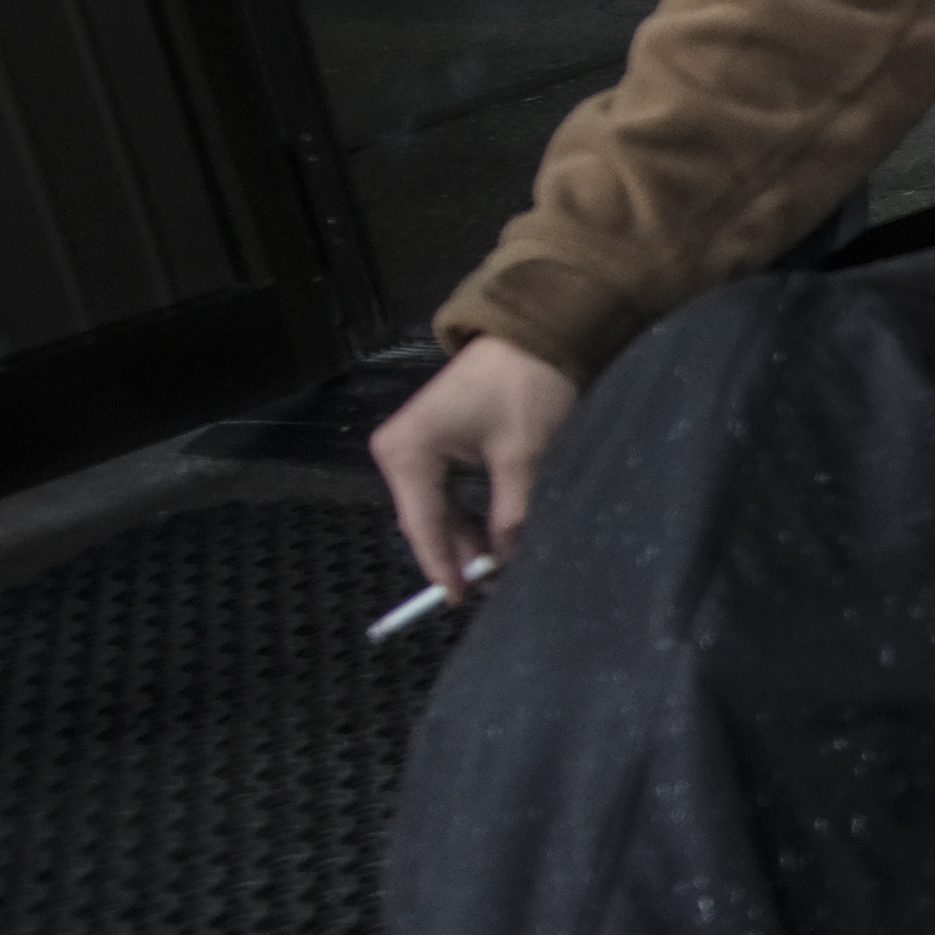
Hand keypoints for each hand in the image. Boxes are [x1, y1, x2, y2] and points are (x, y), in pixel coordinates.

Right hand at [370, 336, 580, 595]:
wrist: (535, 334)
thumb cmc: (525, 386)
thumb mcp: (523, 455)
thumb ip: (511, 512)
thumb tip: (508, 559)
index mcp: (406, 452)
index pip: (422, 524)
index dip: (441, 566)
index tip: (459, 599)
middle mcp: (399, 450)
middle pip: (425, 518)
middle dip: (456, 553)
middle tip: (489, 589)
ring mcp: (415, 446)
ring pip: (437, 507)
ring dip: (464, 536)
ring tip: (493, 571)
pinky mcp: (436, 443)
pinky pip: (447, 491)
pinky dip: (467, 515)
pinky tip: (490, 539)